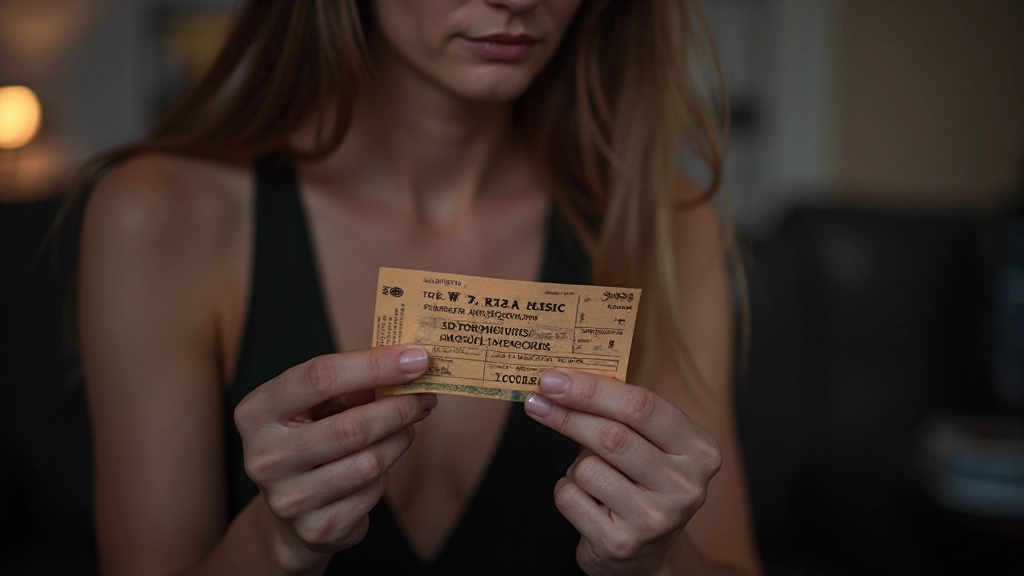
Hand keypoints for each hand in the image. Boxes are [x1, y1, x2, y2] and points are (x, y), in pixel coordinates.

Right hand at [233, 346, 435, 571]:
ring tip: (407, 427)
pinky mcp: (316, 527)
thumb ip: (354, 382)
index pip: (319, 377)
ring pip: (369, 462)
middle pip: (351, 426)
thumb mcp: (317, 405)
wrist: (289, 513)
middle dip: (399, 408)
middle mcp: (264, 457)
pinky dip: (386, 473)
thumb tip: (410, 363)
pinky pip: (372, 491)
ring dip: (399, 439)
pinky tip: (380, 463)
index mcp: (256, 412)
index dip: (374, 364)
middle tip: (426, 396)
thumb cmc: (310, 439)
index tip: (416, 357)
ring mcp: (288, 498)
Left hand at [524, 369, 721, 575]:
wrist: (645, 553)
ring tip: (592, 476)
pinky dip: (567, 490)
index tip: (553, 378)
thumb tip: (561, 381)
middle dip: (567, 415)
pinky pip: (571, 498)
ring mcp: (656, 519)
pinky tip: (587, 501)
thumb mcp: (649, 443)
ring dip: (575, 465)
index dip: (592, 388)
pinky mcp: (622, 544)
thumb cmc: (640, 481)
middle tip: (536, 400)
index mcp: (699, 449)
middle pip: (612, 435)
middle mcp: (685, 486)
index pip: (642, 406)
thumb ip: (620, 412)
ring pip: (587, 468)